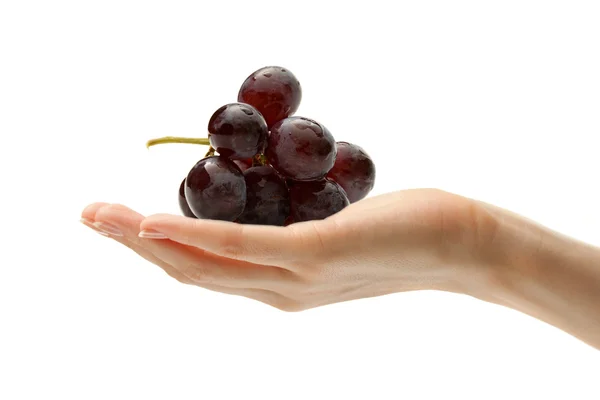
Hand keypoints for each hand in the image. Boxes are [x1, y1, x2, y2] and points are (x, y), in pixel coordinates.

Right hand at [80, 189, 494, 310]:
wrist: (464, 245)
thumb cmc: (404, 232)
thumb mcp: (338, 233)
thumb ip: (301, 234)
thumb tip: (277, 210)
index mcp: (282, 285)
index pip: (205, 272)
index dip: (154, 251)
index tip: (120, 223)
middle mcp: (280, 291)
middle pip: (190, 272)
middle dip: (132, 245)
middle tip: (88, 216)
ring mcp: (296, 277)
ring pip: (204, 263)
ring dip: (144, 238)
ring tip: (100, 216)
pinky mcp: (316, 254)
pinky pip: (242, 246)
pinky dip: (194, 235)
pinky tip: (155, 220)